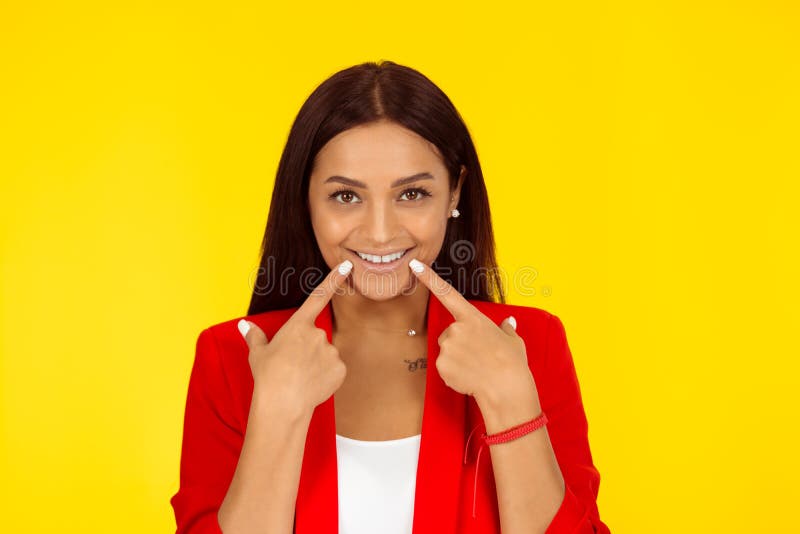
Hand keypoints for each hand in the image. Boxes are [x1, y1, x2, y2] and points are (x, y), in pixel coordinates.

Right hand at [238, 260, 352, 415]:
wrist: (283, 404)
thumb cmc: (267, 377)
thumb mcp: (257, 354)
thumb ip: (255, 336)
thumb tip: (244, 325)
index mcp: (298, 325)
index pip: (318, 296)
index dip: (334, 279)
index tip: (346, 266)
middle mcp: (318, 334)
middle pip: (315, 337)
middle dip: (307, 349)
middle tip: (293, 366)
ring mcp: (331, 351)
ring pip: (325, 354)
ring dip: (316, 363)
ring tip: (300, 378)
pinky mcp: (340, 369)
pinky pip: (334, 369)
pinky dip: (326, 376)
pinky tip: (313, 385)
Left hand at [408, 258, 539, 415]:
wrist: (506, 387)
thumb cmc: (512, 363)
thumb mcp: (513, 340)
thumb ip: (506, 329)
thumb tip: (509, 322)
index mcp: (472, 317)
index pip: (446, 292)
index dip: (428, 277)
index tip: (414, 264)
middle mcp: (456, 329)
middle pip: (448, 333)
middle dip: (459, 343)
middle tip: (478, 355)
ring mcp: (447, 347)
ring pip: (446, 351)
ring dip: (457, 359)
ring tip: (476, 367)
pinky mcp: (441, 365)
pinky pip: (444, 368)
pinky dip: (454, 373)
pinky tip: (469, 377)